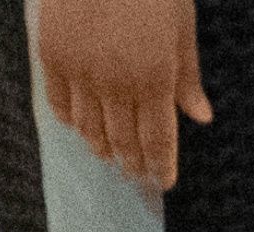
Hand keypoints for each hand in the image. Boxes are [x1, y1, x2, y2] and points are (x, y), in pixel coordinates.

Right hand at [38, 0, 211, 191]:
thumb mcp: (181, 27)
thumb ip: (188, 77)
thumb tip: (201, 118)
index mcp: (155, 78)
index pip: (159, 139)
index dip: (161, 166)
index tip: (163, 182)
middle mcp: (116, 83)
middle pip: (123, 140)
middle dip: (133, 162)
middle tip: (137, 175)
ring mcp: (80, 71)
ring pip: (89, 128)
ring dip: (100, 147)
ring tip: (109, 157)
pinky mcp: (52, 55)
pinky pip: (59, 103)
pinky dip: (71, 121)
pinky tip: (79, 128)